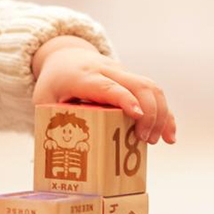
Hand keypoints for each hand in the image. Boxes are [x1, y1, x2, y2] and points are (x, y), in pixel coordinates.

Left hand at [33, 37, 176, 143]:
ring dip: (160, 114)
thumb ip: (49, 123)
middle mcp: (107, 71)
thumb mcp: (43, 100)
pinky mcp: (132, 81)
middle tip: (144, 139)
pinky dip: (165, 114)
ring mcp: (123, 74)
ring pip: (151, 87)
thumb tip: (52, 157)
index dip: (123, 99)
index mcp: (82, 76)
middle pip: (138, 85)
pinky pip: (154, 93)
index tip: (136, 115)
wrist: (66, 56)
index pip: (107, 86)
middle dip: (148, 113)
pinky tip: (170, 135)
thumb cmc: (54, 83)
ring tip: (156, 141)